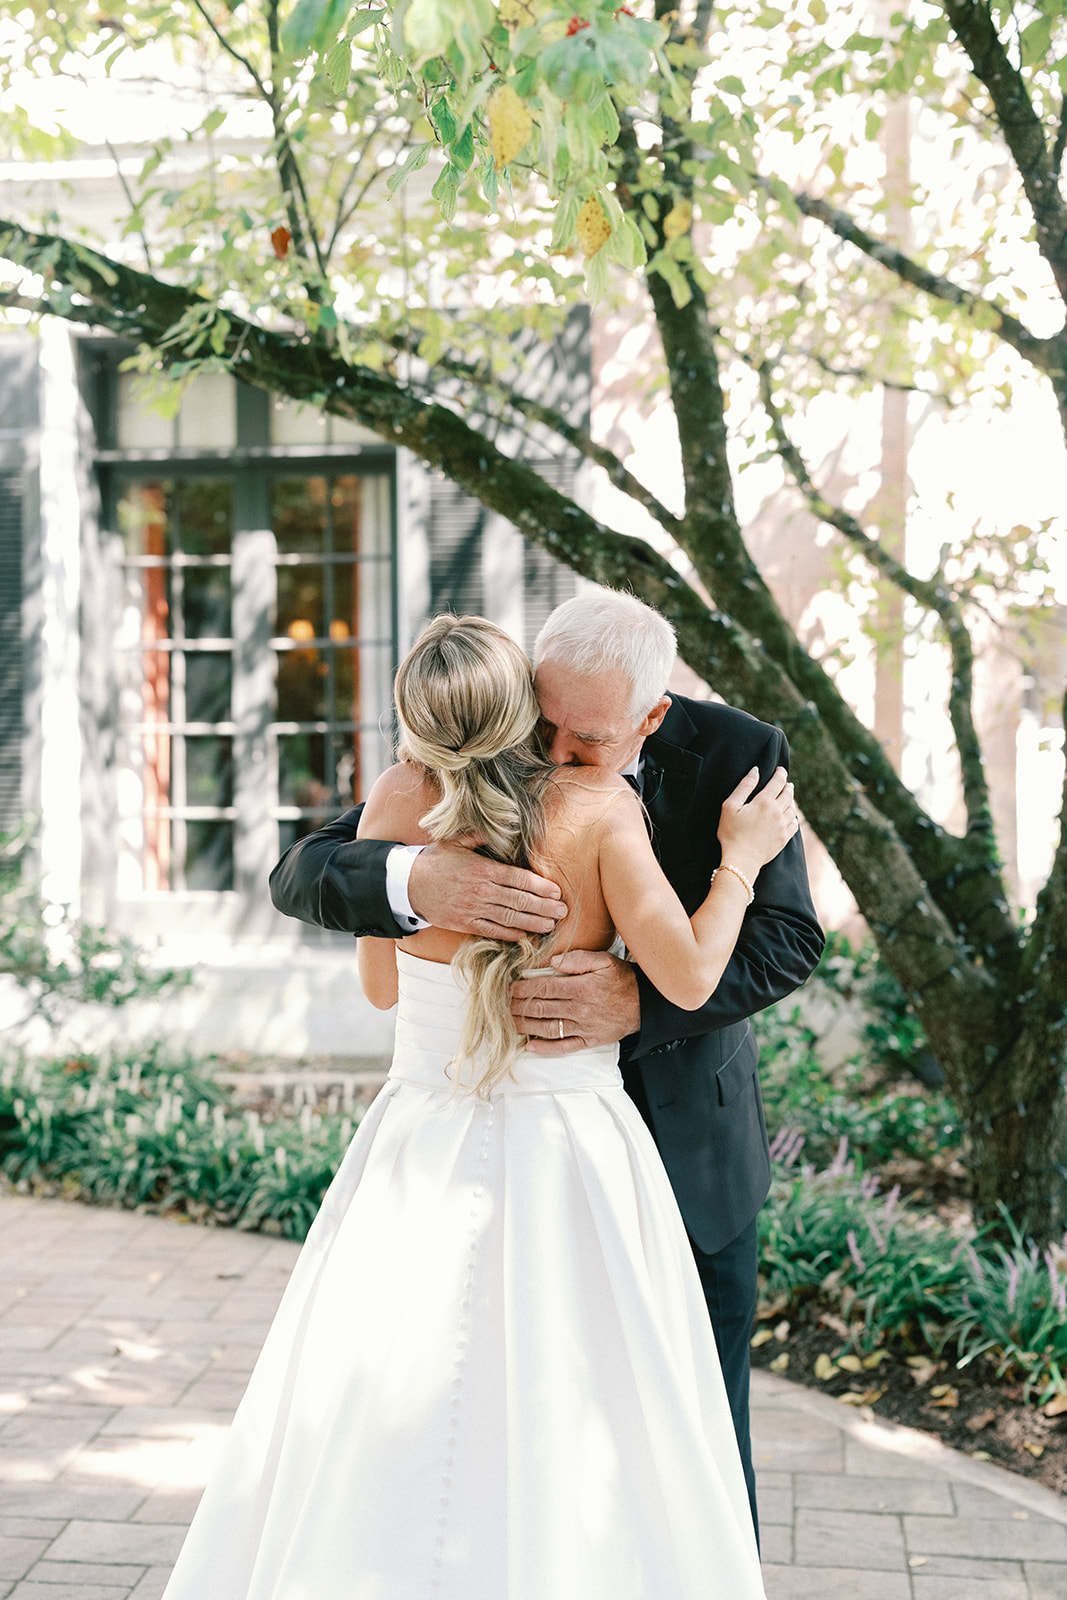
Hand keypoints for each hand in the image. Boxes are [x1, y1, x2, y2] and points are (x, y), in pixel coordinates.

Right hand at [408, 840, 566, 940]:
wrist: (407, 884)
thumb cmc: (435, 861)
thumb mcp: (456, 841)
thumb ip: (481, 836)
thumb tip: (503, 826)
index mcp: (483, 868)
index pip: (519, 879)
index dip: (541, 887)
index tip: (556, 892)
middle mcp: (481, 890)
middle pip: (520, 901)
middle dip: (545, 907)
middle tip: (563, 912)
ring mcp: (473, 908)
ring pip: (510, 918)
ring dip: (534, 923)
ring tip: (551, 925)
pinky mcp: (465, 923)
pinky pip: (493, 931)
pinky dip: (511, 935)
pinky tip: (526, 936)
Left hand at [511, 949, 640, 1054]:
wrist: (644, 1005)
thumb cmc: (623, 980)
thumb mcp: (605, 960)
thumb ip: (578, 958)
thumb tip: (552, 960)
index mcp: (582, 988)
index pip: (545, 987)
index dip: (524, 987)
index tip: (509, 986)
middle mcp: (580, 1009)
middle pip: (541, 1008)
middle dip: (518, 1006)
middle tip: (500, 1004)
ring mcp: (583, 1027)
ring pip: (547, 1028)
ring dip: (524, 1025)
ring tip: (508, 1022)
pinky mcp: (588, 1041)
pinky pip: (563, 1047)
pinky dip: (545, 1048)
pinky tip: (530, 1046)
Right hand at [717, 765, 797, 881]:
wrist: (741, 860)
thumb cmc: (731, 833)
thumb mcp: (730, 807)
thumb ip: (744, 787)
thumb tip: (756, 771)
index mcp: (764, 802)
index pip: (778, 782)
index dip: (780, 773)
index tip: (780, 769)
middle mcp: (777, 812)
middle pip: (788, 793)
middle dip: (787, 785)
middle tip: (786, 782)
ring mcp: (783, 826)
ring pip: (792, 808)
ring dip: (791, 800)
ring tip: (787, 797)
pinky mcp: (784, 838)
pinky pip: (794, 824)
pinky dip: (793, 817)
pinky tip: (789, 816)